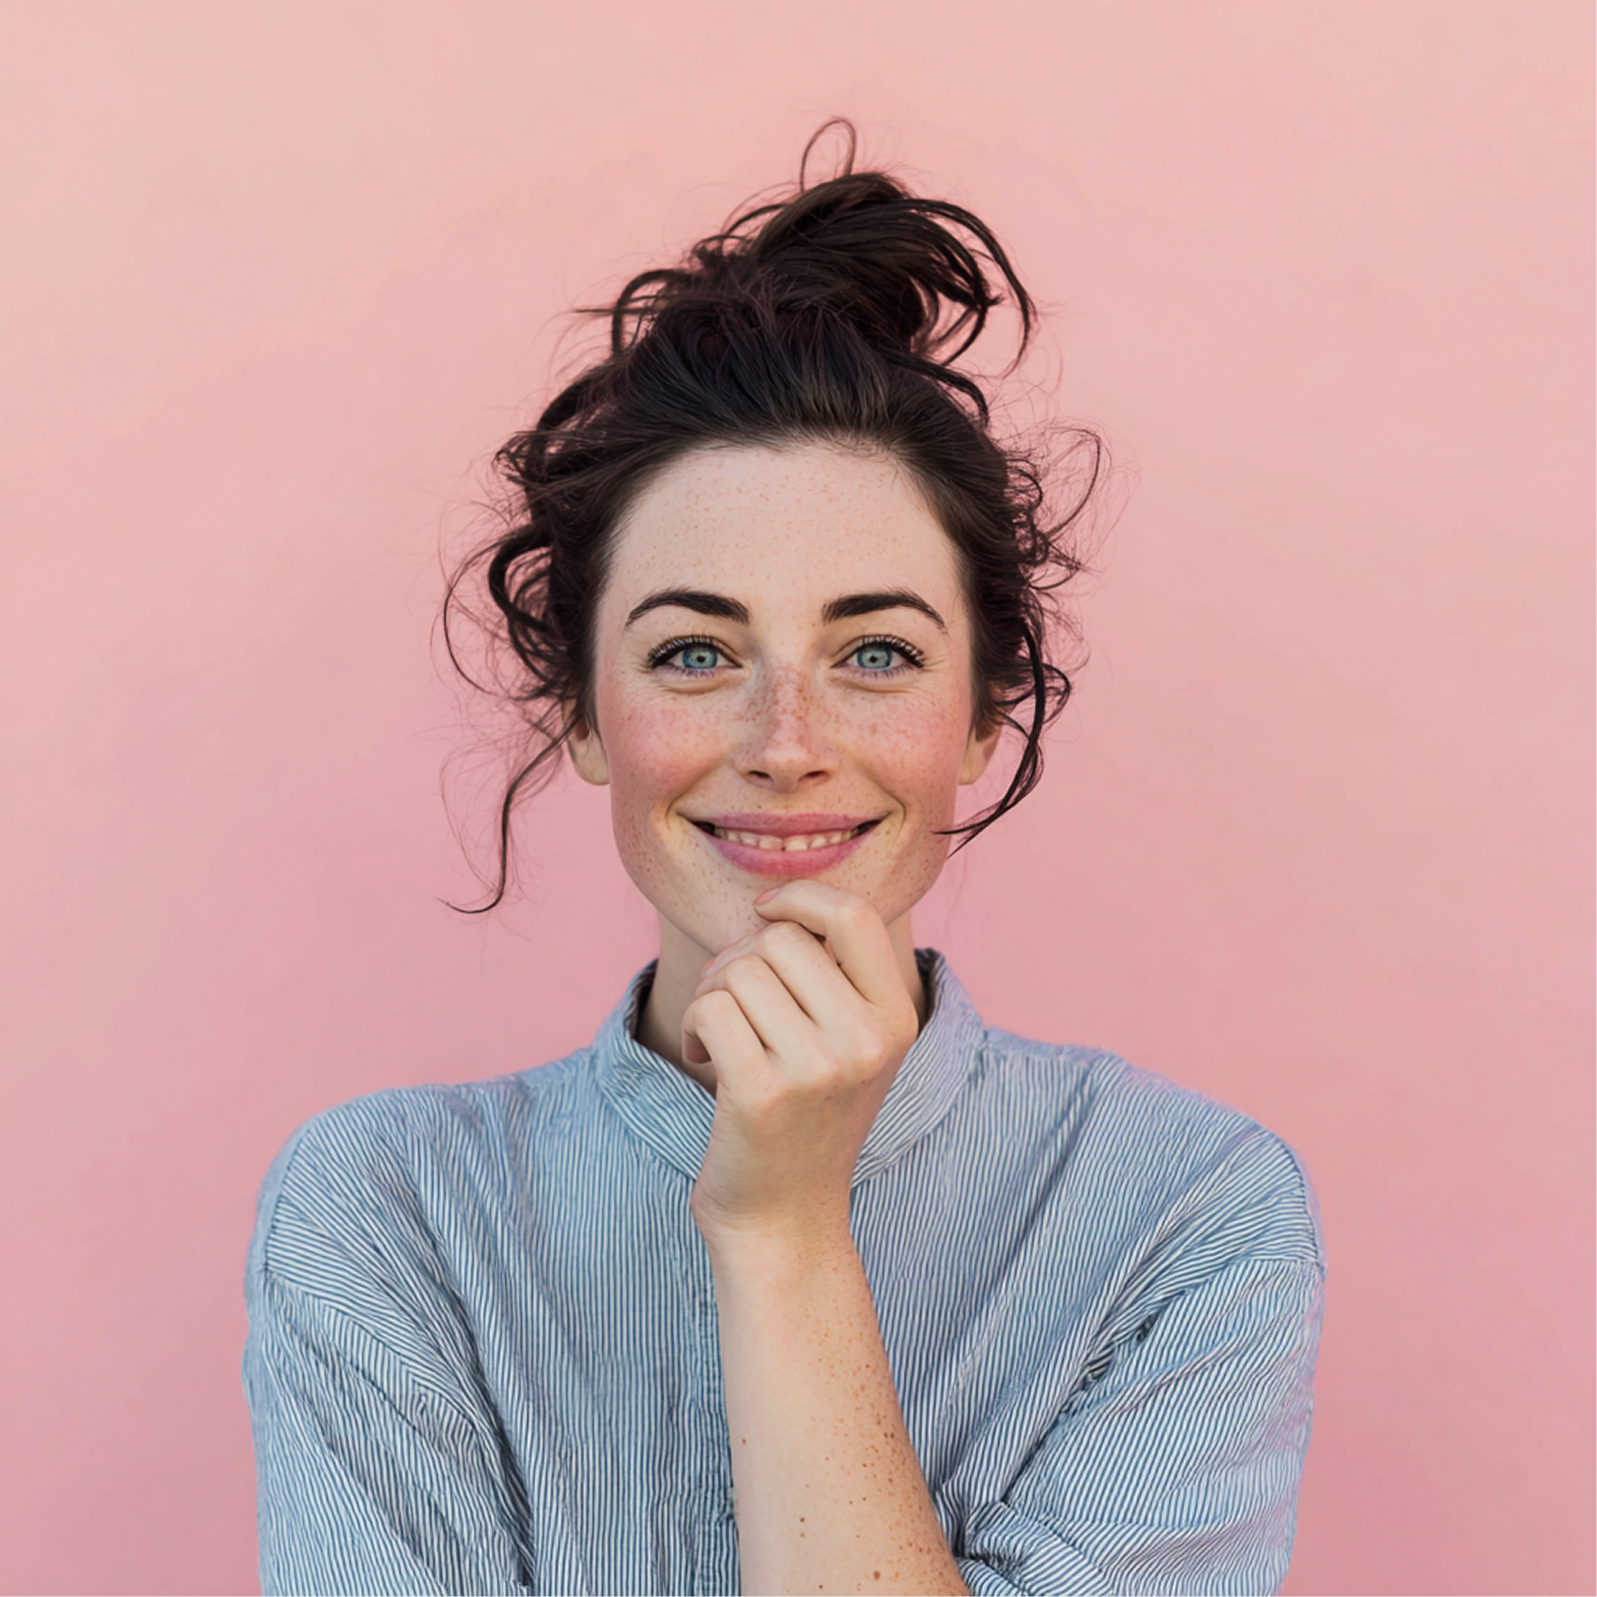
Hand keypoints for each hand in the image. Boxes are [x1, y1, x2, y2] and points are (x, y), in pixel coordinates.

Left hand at [682, 881, 920, 1249]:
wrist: (785, 1221)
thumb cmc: (805, 1119)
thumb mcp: (848, 1045)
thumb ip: (833, 975)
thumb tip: (776, 901)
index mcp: (898, 1020)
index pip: (856, 914)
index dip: (803, 897)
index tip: (767, 913)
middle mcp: (868, 1042)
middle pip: (781, 940)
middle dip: (738, 959)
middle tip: (732, 1005)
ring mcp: (818, 1069)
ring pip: (738, 971)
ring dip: (711, 995)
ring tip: (721, 1037)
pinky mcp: (762, 1093)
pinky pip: (710, 1007)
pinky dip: (693, 1025)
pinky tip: (703, 1058)